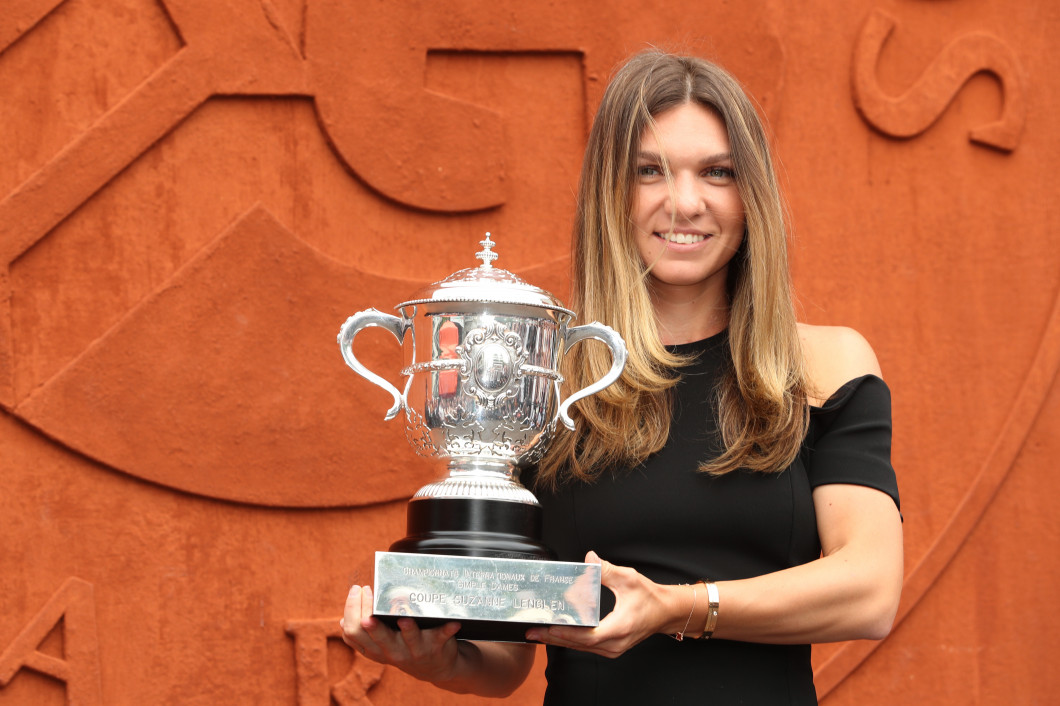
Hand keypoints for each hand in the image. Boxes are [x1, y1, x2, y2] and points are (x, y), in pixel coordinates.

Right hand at [340, 584, 462, 683]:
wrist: (436, 667)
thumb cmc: (406, 647)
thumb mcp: (383, 645)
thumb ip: (365, 634)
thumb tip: (343, 620)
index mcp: (376, 649)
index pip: (354, 632)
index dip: (351, 611)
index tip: (356, 589)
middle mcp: (392, 651)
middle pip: (375, 637)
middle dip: (369, 617)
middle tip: (368, 594)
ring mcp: (414, 650)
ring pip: (408, 640)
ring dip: (407, 629)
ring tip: (405, 618)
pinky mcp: (435, 647)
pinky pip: (441, 637)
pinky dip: (447, 629)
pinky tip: (453, 621)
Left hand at [525, 551, 676, 658]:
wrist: (666, 612)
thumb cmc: (651, 598)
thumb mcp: (629, 580)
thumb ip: (607, 570)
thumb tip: (590, 559)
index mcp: (617, 629)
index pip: (585, 636)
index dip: (564, 632)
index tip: (546, 627)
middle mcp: (614, 644)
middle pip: (578, 644)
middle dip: (554, 637)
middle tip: (532, 631)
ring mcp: (613, 648)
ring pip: (581, 647)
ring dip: (561, 640)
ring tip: (540, 632)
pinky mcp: (612, 647)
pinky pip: (587, 646)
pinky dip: (572, 640)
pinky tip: (560, 633)